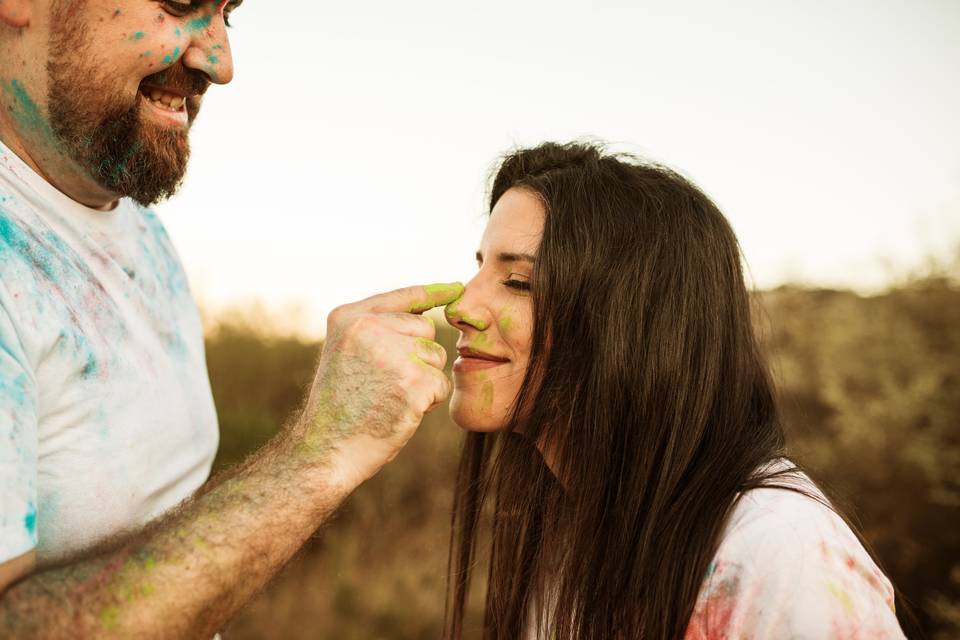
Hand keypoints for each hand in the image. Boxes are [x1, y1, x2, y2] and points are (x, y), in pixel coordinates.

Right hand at [294, 282, 463, 485]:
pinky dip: (428, 401)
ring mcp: (392, 353)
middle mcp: (370, 327)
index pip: (402, 297)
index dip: (433, 292)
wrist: (326, 449)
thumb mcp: (345, 353)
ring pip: (436, 356)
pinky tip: (399, 410)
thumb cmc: (338, 408)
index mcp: (349, 317)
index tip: (456, 289)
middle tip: (385, 384)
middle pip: (425, 328)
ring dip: (422, 379)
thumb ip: (375, 330)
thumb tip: (425, 316)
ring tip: (388, 398)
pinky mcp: (413, 381)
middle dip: (418, 356)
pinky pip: (440, 384)